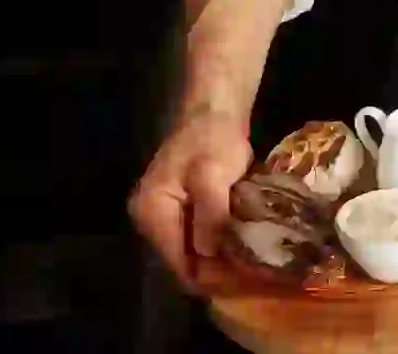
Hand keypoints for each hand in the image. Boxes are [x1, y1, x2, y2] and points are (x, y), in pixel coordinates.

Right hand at [128, 108, 252, 290]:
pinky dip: (215, 245)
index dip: (206, 277)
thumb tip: (210, 255)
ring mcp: (161, 216)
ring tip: (249, 265)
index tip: (239, 283)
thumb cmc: (213, 140)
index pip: (176, 261)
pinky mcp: (177, 210)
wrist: (213, 113)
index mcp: (151, 212)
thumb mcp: (213, 174)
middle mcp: (149, 219)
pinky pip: (194, 238)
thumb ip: (210, 215)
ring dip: (216, 260)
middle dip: (213, 272)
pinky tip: (239, 248)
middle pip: (181, 260)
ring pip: (189, 251)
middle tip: (249, 276)